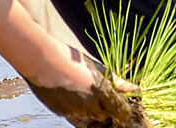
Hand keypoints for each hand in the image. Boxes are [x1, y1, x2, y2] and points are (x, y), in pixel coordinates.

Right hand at [24, 58, 145, 127]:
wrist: (41, 60)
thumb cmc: (70, 59)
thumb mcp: (97, 67)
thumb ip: (116, 81)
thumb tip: (134, 88)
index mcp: (101, 92)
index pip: (121, 111)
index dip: (124, 109)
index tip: (123, 105)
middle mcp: (88, 105)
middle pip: (105, 117)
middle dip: (108, 110)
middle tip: (106, 98)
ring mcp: (73, 110)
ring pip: (90, 117)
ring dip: (93, 109)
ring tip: (88, 92)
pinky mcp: (60, 112)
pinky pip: (75, 114)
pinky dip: (78, 108)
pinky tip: (75, 93)